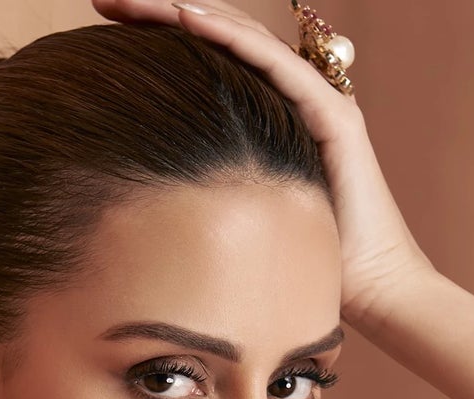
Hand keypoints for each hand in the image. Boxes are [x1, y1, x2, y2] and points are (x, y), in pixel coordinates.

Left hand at [87, 0, 435, 333]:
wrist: (371, 295)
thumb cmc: (308, 273)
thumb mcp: (234, 225)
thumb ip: (200, 199)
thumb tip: (137, 204)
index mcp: (270, 118)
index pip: (208, 60)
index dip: (157, 39)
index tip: (102, 30)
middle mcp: (294, 98)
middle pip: (221, 36)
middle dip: (160, 12)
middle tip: (104, 0)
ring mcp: (318, 101)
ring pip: (244, 38)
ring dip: (186, 12)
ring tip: (135, 0)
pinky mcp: (335, 117)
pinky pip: (275, 65)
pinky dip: (230, 38)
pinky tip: (186, 18)